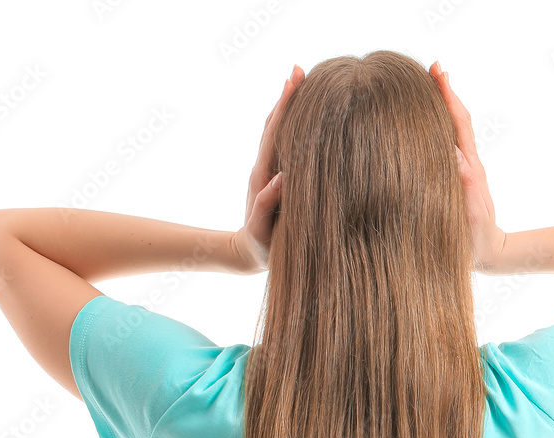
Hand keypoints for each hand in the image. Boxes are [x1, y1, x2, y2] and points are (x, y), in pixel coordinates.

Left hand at [231, 64, 305, 273]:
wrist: (246, 253)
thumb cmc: (258, 245)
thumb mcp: (261, 229)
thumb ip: (267, 205)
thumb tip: (280, 178)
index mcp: (263, 175)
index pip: (275, 133)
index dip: (285, 106)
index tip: (294, 80)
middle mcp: (265, 167)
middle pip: (275, 123)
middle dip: (287, 96)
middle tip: (299, 69)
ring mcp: (270, 170)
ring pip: (279, 130)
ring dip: (289, 106)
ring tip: (301, 81)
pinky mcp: (276, 176)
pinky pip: (285, 144)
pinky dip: (292, 125)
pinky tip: (306, 116)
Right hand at [429, 62, 506, 273]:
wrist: (490, 253)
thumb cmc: (478, 239)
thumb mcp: (471, 215)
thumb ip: (465, 186)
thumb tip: (455, 156)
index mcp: (468, 167)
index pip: (457, 124)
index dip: (447, 97)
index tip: (438, 72)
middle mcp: (466, 163)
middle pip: (455, 119)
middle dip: (444, 93)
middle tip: (432, 68)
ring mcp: (462, 170)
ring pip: (452, 131)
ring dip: (441, 107)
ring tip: (429, 87)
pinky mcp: (457, 179)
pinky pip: (446, 146)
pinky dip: (439, 128)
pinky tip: (426, 125)